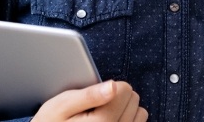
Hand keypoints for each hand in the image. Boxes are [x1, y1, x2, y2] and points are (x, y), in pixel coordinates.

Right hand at [31, 80, 147, 120]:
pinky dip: (130, 121)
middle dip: (118, 97)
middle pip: (134, 101)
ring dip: (127, 110)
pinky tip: (114, 121)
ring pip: (140, 115)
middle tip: (97, 105)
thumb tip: (113, 86)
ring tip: (106, 113)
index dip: (110, 86)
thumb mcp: (63, 105)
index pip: (124, 90)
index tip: (96, 93)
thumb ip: (89, 95)